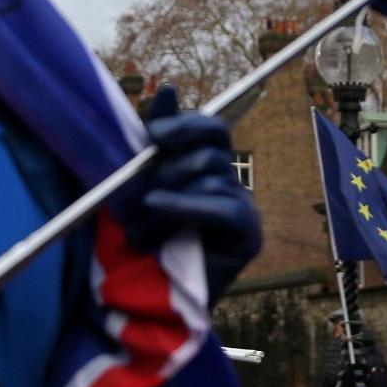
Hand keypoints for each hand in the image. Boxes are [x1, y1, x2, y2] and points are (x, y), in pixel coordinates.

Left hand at [120, 85, 262, 295]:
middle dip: (167, 171)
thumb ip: (158, 139)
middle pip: (208, 152)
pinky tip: (156, 208)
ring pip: (208, 177)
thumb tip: (169, 88)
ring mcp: (243, 207)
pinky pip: (218, 206)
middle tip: (139, 198)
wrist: (148, 297)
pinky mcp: (247, 234)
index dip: (185, 125)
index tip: (152, 136)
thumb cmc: (143, 237)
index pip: (211, 127)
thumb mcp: (144, 180)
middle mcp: (230, 182)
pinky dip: (184, 205)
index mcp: (208, 166)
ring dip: (164, 201)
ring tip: (140, 232)